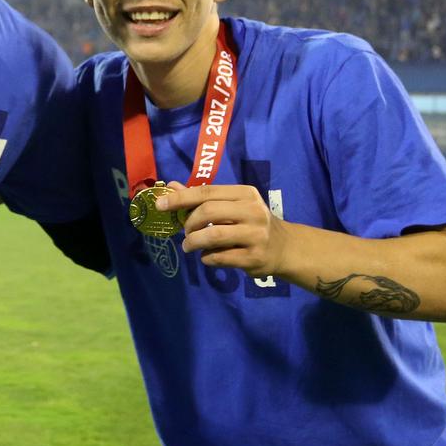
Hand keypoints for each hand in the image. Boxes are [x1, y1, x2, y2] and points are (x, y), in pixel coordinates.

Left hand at [156, 181, 284, 277]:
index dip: (180, 198)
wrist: (285, 248)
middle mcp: (253, 211)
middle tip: (185, 232)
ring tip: (189, 246)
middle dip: (189, 224)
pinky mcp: (254, 257)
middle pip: (208, 212)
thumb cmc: (252, 223)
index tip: (160, 205)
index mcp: (245, 194)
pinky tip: (207, 257)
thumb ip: (202, 197)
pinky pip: (220, 257)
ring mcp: (256, 235)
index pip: (206, 192)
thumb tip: (171, 187)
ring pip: (213, 236)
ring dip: (193, 242)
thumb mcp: (232, 205)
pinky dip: (207, 258)